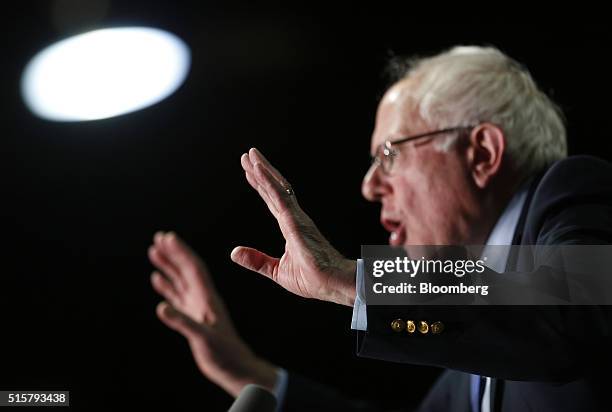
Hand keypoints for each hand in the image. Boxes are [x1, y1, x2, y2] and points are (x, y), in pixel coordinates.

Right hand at [148, 231, 277, 396]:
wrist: (236, 368)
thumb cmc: (224, 354)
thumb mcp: (203, 338)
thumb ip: (183, 322)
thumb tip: (160, 306)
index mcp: (207, 299)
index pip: (193, 269)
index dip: (181, 252)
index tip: (168, 237)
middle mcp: (202, 299)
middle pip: (186, 270)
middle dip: (173, 253)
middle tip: (159, 236)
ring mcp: (197, 308)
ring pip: (180, 280)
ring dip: (168, 265)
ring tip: (154, 251)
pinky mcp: (193, 318)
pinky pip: (177, 297)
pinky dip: (167, 286)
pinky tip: (157, 279)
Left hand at [231, 148, 356, 305]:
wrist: (333, 285)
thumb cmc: (314, 279)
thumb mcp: (277, 271)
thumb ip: (256, 260)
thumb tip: (234, 252)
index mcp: (291, 227)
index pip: (273, 201)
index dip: (261, 186)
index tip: (250, 172)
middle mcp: (295, 218)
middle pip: (274, 189)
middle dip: (260, 172)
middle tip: (247, 156)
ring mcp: (296, 218)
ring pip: (277, 187)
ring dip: (263, 170)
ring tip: (250, 156)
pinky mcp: (296, 221)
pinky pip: (280, 197)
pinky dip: (268, 182)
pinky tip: (258, 170)